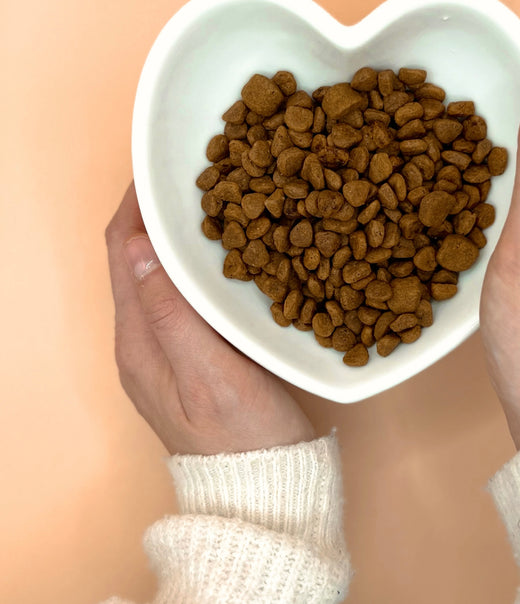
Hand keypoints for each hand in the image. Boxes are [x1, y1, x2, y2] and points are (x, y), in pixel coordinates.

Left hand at [105, 183, 314, 454]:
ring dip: (175, 235)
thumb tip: (139, 247)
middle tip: (192, 176)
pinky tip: (226, 253)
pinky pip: (181, 294)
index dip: (134, 205)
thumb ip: (171, 314)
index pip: (121, 251)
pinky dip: (195, 263)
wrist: (263, 488)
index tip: (159, 166)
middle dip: (154, 212)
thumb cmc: (242, 437)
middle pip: (135, 258)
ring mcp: (166, 348)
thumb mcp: (209, 375)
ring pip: (159, 273)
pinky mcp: (192, 354)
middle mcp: (143, 340)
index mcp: (139, 340)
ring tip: (210, 202)